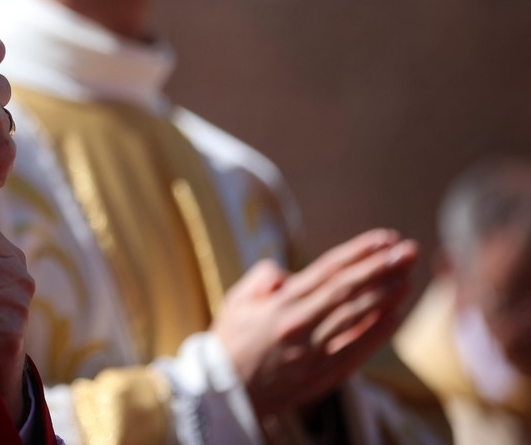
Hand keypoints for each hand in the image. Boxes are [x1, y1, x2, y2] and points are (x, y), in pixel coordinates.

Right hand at [211, 228, 416, 417]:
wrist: (225, 393)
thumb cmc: (230, 341)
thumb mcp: (236, 300)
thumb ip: (263, 278)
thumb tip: (287, 272)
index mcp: (282, 304)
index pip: (328, 271)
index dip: (359, 253)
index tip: (384, 239)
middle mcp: (302, 325)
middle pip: (350, 290)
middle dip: (382, 268)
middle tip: (408, 251)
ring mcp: (315, 352)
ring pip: (358, 318)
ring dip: (387, 295)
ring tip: (408, 275)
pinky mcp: (323, 375)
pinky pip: (357, 350)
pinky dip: (378, 332)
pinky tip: (396, 315)